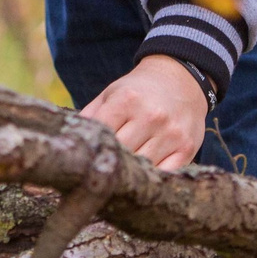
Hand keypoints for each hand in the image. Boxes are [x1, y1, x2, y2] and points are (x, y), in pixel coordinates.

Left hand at [79, 55, 208, 170]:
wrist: (182, 79)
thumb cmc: (139, 91)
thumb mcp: (112, 93)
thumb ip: (90, 115)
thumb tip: (69, 142)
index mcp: (127, 100)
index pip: (101, 135)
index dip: (91, 150)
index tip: (84, 161)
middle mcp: (151, 116)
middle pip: (121, 155)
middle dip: (110, 164)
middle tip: (102, 173)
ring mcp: (171, 133)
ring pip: (142, 168)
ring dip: (131, 174)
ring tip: (121, 176)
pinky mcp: (187, 148)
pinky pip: (165, 175)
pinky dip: (152, 179)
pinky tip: (144, 176)